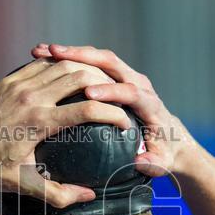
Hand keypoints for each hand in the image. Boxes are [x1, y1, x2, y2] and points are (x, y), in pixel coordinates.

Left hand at [0, 58, 130, 207]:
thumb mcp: (24, 186)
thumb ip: (59, 194)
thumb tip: (90, 195)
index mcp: (38, 122)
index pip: (89, 108)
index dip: (114, 114)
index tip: (124, 125)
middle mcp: (31, 98)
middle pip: (81, 76)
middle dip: (106, 84)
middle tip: (118, 97)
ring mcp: (19, 85)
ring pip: (63, 64)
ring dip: (86, 70)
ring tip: (101, 84)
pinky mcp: (10, 80)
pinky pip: (43, 64)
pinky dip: (63, 66)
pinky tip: (73, 75)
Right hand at [30, 43, 191, 176]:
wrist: (170, 137)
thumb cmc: (162, 152)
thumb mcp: (161, 163)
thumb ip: (153, 163)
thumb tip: (140, 161)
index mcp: (150, 103)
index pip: (131, 91)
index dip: (110, 91)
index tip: (88, 94)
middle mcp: (139, 83)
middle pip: (112, 63)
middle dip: (84, 57)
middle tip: (57, 55)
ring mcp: (126, 76)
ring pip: (99, 57)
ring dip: (72, 52)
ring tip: (44, 50)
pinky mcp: (115, 76)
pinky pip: (92, 61)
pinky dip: (70, 57)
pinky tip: (46, 55)